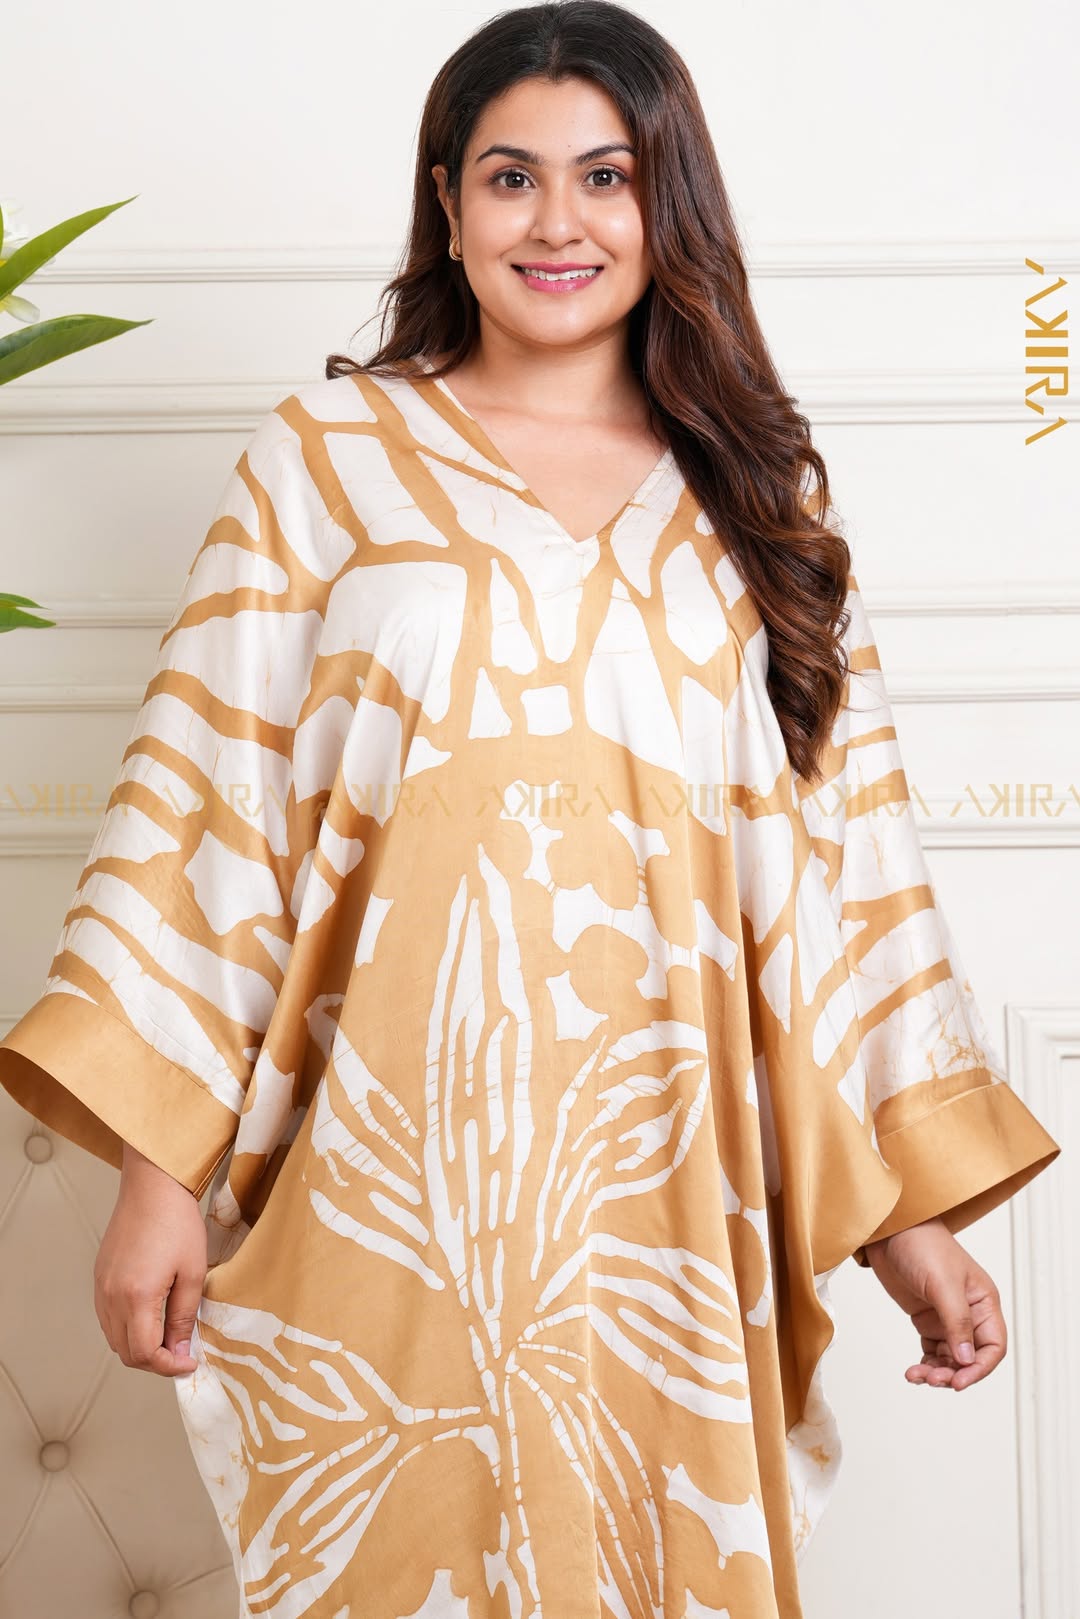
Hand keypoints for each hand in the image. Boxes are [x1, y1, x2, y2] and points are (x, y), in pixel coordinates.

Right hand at [93, 1143, 207, 1376]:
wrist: (153, 1187)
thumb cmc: (177, 1223)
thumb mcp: (192, 1272)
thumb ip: (184, 1317)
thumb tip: (179, 1352)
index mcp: (135, 1297)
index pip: (143, 1353)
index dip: (168, 1367)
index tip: (190, 1362)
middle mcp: (110, 1297)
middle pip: (125, 1352)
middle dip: (155, 1361)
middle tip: (182, 1352)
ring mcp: (100, 1288)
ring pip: (114, 1338)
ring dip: (140, 1346)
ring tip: (169, 1335)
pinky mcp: (99, 1278)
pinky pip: (108, 1318)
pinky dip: (128, 1328)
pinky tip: (152, 1316)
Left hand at [863, 1215, 1005, 1390]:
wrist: (890, 1230)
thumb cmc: (923, 1245)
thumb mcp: (943, 1283)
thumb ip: (957, 1321)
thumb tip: (966, 1359)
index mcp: (984, 1302)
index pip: (993, 1346)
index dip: (979, 1368)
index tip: (959, 1381)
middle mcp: (970, 1313)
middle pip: (971, 1358)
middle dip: (954, 1373)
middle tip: (932, 1379)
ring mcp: (947, 1317)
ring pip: (950, 1359)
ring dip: (937, 1372)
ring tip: (917, 1376)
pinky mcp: (927, 1319)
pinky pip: (932, 1351)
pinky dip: (925, 1364)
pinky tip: (913, 1370)